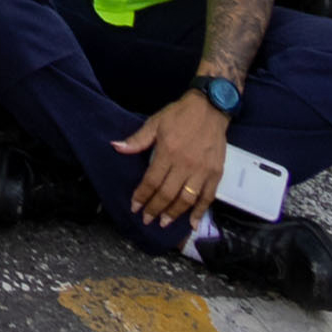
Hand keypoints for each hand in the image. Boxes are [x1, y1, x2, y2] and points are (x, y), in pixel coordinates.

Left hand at [114, 83, 232, 232]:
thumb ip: (137, 140)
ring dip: (174, 214)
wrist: (210, 109)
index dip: (142, 196)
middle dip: (155, 209)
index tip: (134, 207)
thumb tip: (116, 147)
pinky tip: (192, 223)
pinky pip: (208, 197)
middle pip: (168, 193)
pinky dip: (200, 212)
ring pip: (187, 199)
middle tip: (147, 219)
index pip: (152, 180)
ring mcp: (203, 171)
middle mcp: (185, 164)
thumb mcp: (155, 123)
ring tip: (164, 223)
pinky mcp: (216, 173)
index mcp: (168, 152)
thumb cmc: (179, 115)